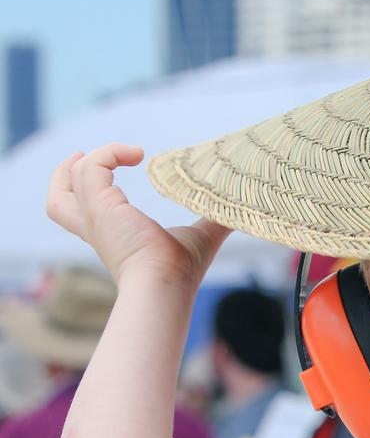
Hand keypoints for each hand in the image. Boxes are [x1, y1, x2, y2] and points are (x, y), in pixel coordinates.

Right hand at [46, 143, 230, 287]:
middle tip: (80, 155)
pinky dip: (109, 153)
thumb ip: (216, 221)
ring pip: (70, 182)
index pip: (86, 214)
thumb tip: (243, 211)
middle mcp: (97, 229)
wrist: (164, 286)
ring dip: (91, 159)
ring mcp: (95, 217)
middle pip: (59, 202)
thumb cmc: (181, 271)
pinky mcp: (99, 207)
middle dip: (63, 175)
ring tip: (123, 151)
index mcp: (114, 236)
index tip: (119, 169)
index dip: (94, 190)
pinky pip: (92, 167)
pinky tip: (138, 155)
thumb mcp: (202, 238)